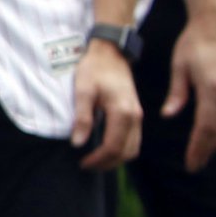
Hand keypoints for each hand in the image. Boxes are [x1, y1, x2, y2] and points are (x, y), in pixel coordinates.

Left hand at [72, 38, 141, 169]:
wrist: (110, 52)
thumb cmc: (95, 68)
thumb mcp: (83, 91)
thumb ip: (82, 118)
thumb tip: (78, 143)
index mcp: (122, 112)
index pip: (113, 147)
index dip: (97, 160)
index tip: (82, 162)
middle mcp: (135, 116)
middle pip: (126, 153)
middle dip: (107, 163)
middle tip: (87, 165)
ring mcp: (138, 115)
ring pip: (133, 149)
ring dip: (115, 159)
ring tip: (95, 160)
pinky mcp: (136, 113)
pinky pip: (134, 140)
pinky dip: (121, 149)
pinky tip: (105, 148)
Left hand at [164, 17, 215, 169]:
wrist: (215, 24)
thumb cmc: (192, 43)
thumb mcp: (179, 66)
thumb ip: (177, 92)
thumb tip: (168, 115)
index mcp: (211, 86)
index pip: (205, 124)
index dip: (199, 146)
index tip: (191, 162)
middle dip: (207, 149)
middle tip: (196, 166)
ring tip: (207, 157)